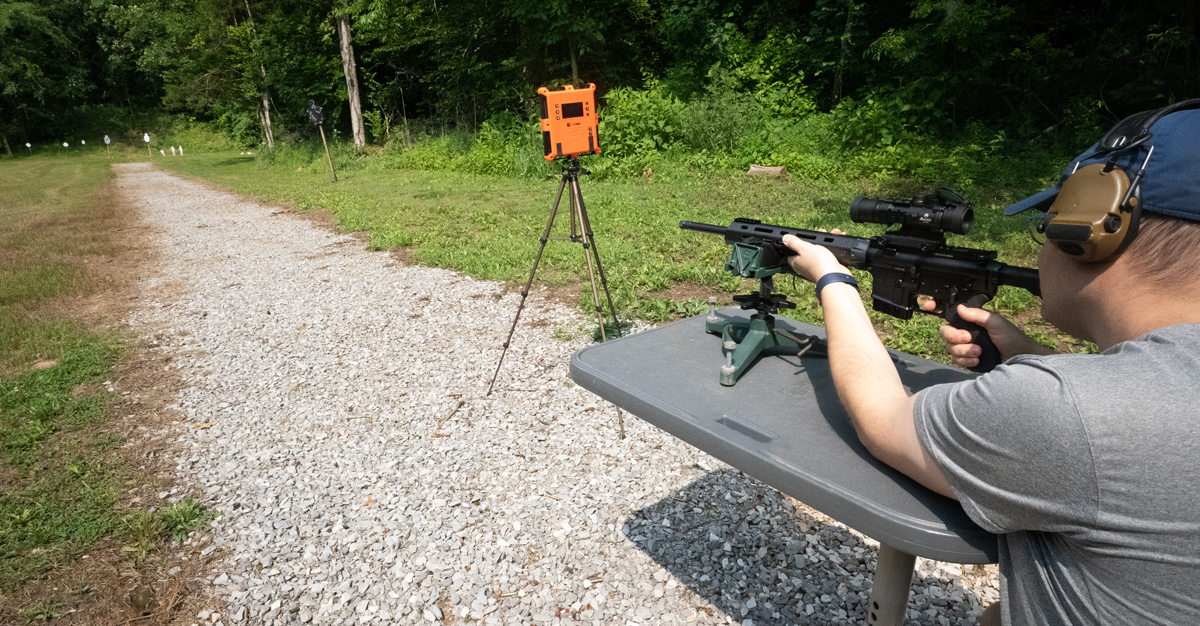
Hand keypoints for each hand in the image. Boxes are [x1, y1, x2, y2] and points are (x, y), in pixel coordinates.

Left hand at [782, 230, 851, 281]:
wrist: (836, 276)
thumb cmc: (818, 263)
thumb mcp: (804, 248)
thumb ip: (794, 242)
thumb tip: (784, 238)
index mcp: (796, 262)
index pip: (791, 252)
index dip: (795, 244)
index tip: (801, 238)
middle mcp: (805, 266)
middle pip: (807, 249)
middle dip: (815, 240)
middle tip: (821, 233)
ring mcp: (816, 267)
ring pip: (820, 251)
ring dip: (826, 242)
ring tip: (832, 235)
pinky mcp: (827, 267)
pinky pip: (829, 255)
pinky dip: (834, 248)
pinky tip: (838, 243)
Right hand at [922, 302, 1055, 367]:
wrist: (1020, 361)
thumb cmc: (1012, 339)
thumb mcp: (996, 322)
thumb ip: (978, 315)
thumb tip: (960, 308)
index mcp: (971, 322)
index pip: (950, 316)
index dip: (936, 308)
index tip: (927, 306)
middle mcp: (966, 334)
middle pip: (945, 334)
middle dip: (954, 337)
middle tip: (968, 339)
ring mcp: (966, 349)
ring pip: (950, 349)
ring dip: (964, 351)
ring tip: (979, 352)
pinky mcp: (967, 362)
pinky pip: (956, 361)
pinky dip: (965, 361)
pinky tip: (977, 360)